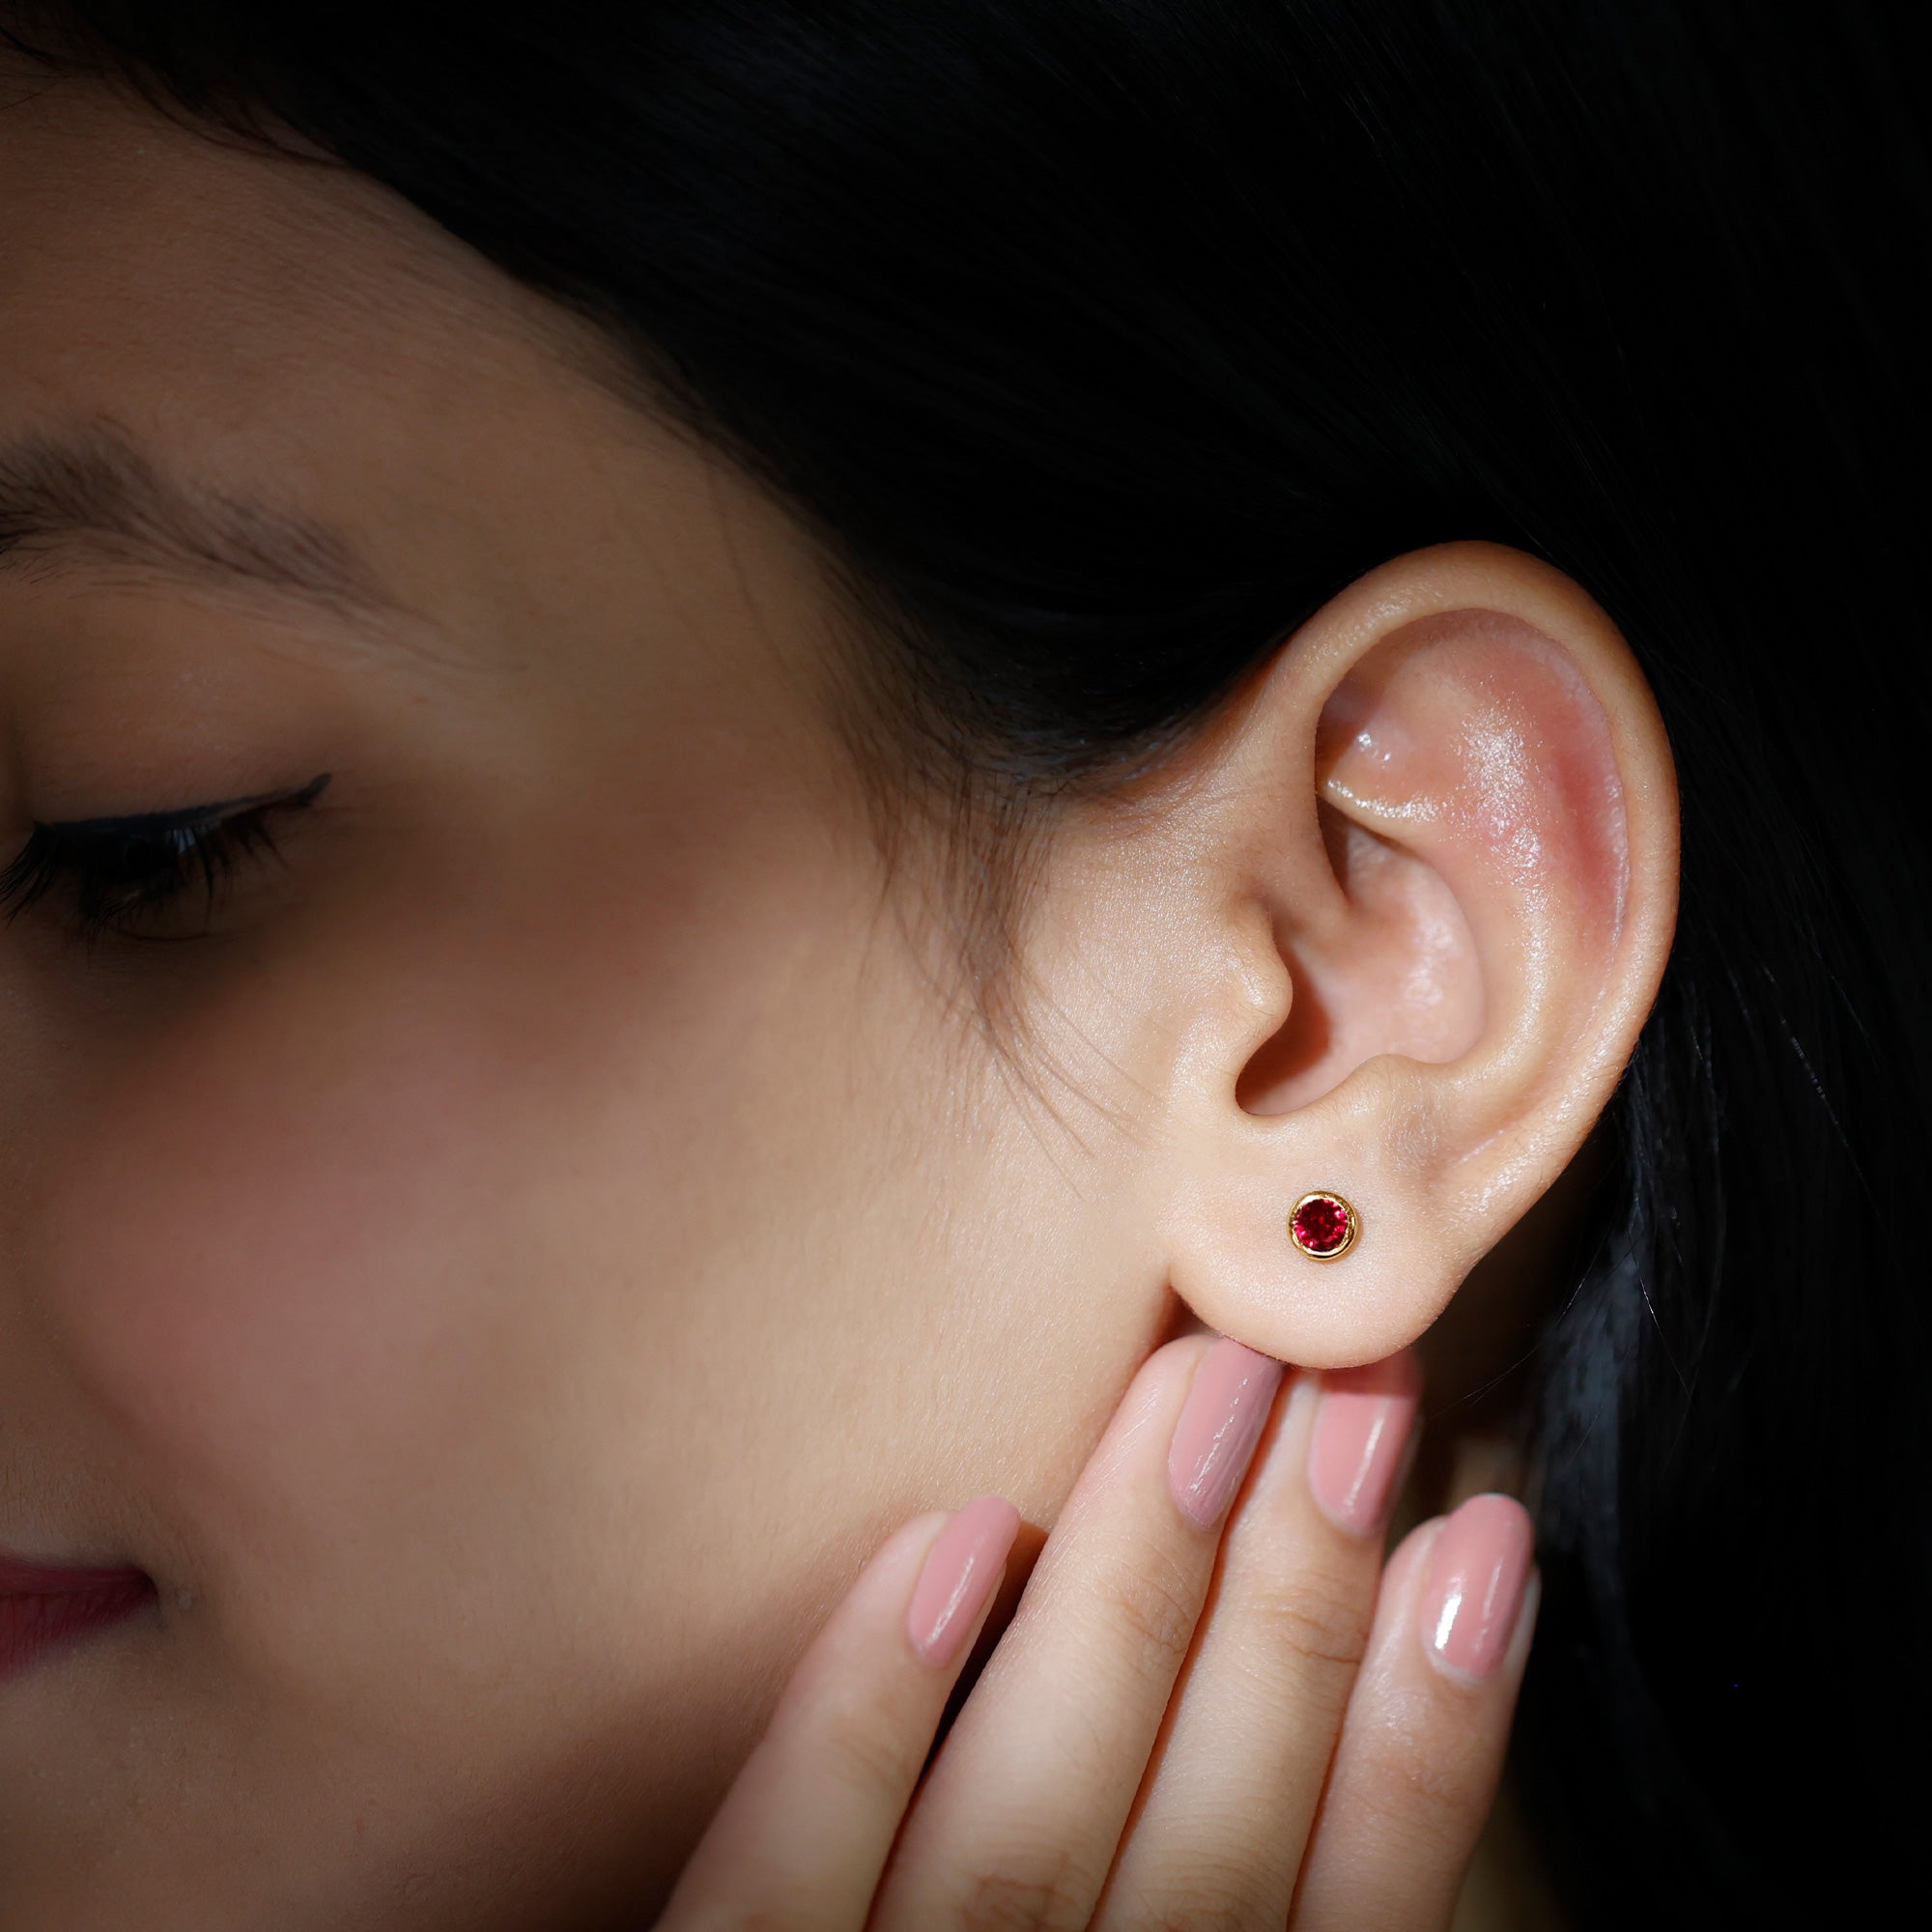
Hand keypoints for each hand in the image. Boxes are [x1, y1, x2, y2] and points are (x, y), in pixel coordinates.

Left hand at [657, 1333, 1537, 1929]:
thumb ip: (1208, 1927)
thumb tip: (1312, 1758)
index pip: (1337, 1924)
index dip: (1429, 1736)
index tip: (1486, 1538)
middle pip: (1204, 1843)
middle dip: (1294, 1601)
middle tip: (1350, 1380)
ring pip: (1025, 1828)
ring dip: (1134, 1596)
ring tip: (1206, 1391)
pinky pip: (775, 1889)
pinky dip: (869, 1713)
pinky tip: (956, 1541)